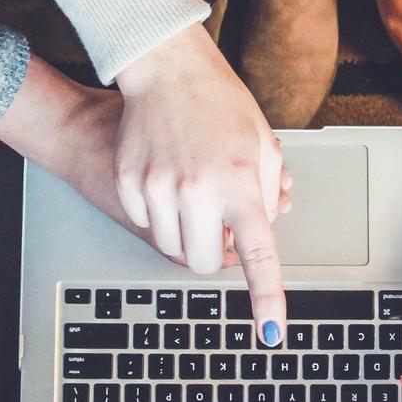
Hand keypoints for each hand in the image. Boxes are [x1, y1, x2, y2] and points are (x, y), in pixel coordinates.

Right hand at [113, 27, 290, 345]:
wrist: (166, 68)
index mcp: (241, 183)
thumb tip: (264, 229)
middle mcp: (198, 190)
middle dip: (214, 254)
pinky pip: (146, 223)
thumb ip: (269, 193)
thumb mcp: (263, 144)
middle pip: (203, 262)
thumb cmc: (220, 102)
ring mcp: (158, 188)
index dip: (267, 299)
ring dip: (186, 234)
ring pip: (171, 247)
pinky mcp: (129, 182)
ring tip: (194, 193)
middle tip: (220, 227)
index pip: (258, 255)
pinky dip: (159, 213)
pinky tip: (167, 178)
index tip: (271, 332)